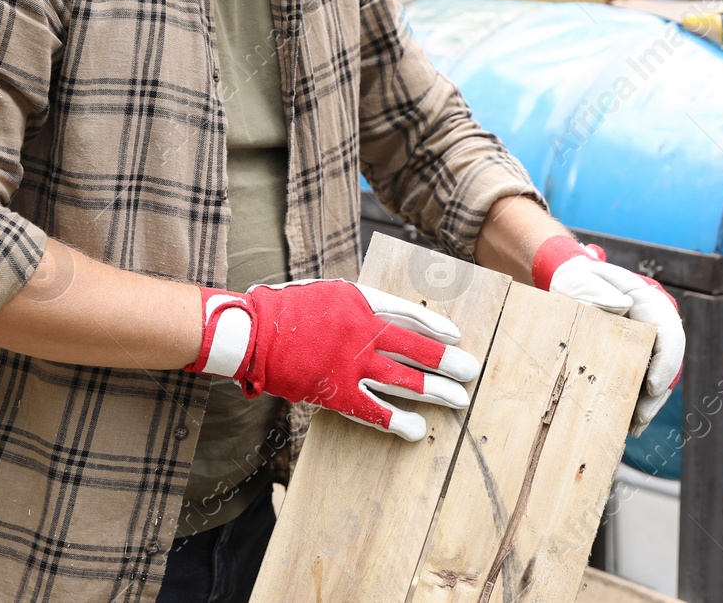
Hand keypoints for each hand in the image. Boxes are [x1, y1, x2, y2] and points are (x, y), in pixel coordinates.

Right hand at [185, 278, 479, 440]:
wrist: (252, 332)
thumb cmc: (285, 309)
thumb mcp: (328, 292)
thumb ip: (359, 305)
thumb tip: (388, 317)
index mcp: (360, 301)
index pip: (408, 314)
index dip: (434, 326)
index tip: (455, 335)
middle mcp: (362, 332)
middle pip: (416, 350)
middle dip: (446, 363)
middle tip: (470, 371)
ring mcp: (351, 364)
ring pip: (404, 381)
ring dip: (434, 391)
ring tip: (458, 399)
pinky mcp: (336, 392)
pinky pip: (374, 411)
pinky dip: (397, 422)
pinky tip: (417, 429)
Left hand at [532, 235, 684, 436]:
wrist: (574, 287)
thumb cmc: (579, 282)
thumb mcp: (583, 280)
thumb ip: (598, 290)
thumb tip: (623, 308)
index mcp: (651, 305)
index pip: (670, 335)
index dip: (666, 362)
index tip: (652, 386)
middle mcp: (656, 327)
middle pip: (668, 363)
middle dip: (656, 394)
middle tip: (639, 419)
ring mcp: (649, 345)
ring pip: (658, 378)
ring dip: (648, 404)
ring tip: (633, 429)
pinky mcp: (637, 359)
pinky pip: (643, 383)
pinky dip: (637, 403)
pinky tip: (627, 425)